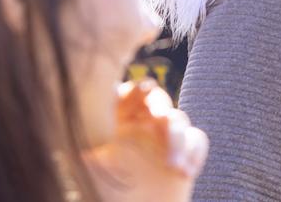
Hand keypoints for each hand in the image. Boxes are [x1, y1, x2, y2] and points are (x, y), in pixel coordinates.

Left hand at [85, 81, 208, 201]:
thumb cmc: (102, 196)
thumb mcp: (86, 165)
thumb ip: (88, 138)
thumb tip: (84, 112)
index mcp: (114, 125)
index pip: (124, 94)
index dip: (133, 90)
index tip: (139, 92)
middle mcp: (139, 127)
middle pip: (155, 98)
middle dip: (159, 104)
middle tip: (160, 118)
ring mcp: (162, 140)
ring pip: (178, 118)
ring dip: (178, 139)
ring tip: (172, 165)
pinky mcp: (184, 153)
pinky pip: (197, 138)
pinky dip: (194, 152)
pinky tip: (184, 172)